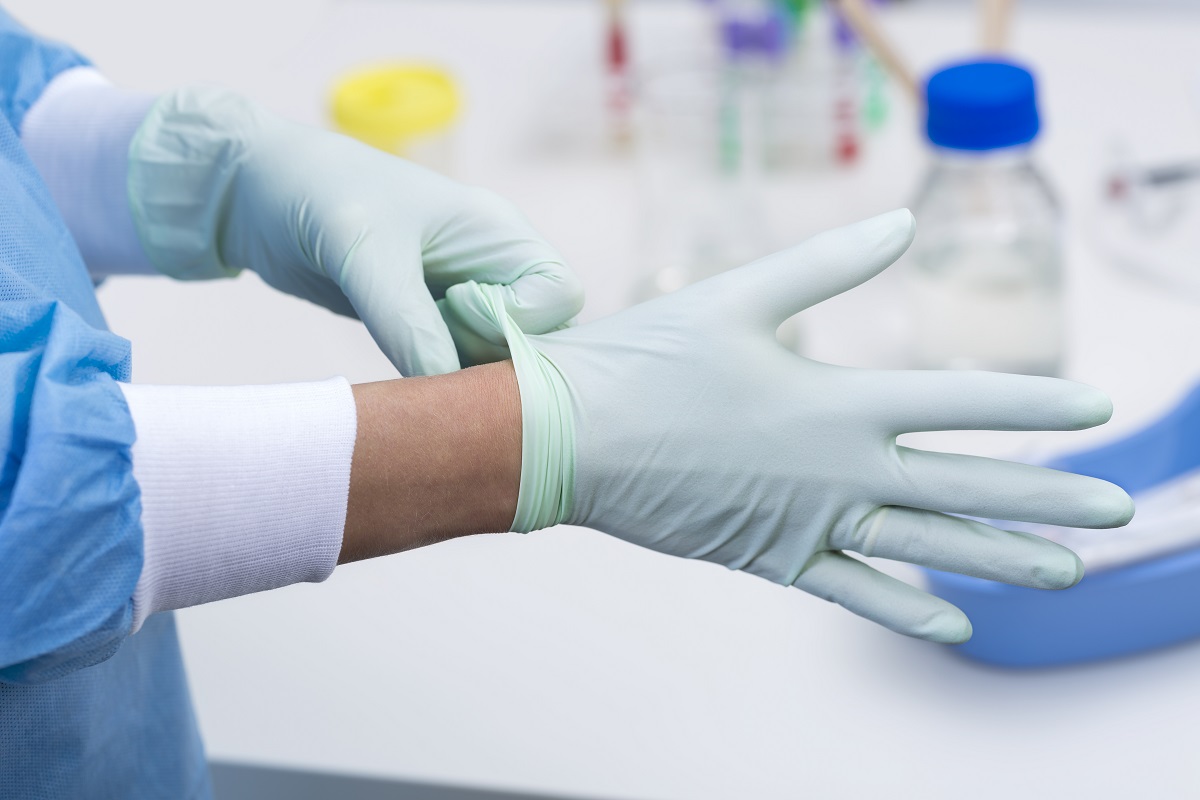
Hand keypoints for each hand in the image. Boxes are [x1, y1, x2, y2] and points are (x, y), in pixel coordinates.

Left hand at [128, 87, 582, 375]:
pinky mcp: (431, 322)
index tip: (453, 305)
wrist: (259, 195)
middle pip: (537, 336)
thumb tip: (445, 387)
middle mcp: (493, 265)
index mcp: (498, 231)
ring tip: (402, 352)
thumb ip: (407, 319)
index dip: (518, 318)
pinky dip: (435, 378)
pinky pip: (457, 366)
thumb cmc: (319, 195)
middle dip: (490, 354)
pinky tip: (398, 367)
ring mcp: (464, 296)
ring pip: (497, 359)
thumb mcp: (363, 253)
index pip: (559, 296)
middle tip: (426, 343)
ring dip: (459, 372)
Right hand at [495, 210, 1132, 642]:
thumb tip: (903, 221)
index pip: (961, 401)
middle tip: (1117, 508)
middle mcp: (838, 468)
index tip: (1094, 408)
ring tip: (1065, 571)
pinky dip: (906, 608)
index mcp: (836, 399)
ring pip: (926, 545)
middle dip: (1047, 496)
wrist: (566, 439)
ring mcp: (808, 520)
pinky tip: (954, 625)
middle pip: (966, 486)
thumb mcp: (737, 297)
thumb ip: (828, 265)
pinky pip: (853, 589)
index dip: (1033, 403)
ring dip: (1002, 559)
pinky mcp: (771, 556)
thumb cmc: (644, 361)